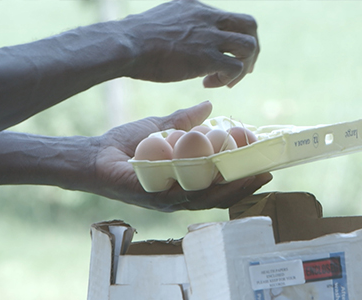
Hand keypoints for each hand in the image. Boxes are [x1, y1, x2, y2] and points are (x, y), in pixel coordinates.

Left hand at [90, 101, 271, 211]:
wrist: (95, 155)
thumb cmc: (126, 145)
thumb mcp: (161, 128)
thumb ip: (184, 121)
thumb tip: (209, 106)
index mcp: (184, 178)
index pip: (218, 179)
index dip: (241, 173)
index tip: (259, 159)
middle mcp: (180, 193)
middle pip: (219, 193)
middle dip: (244, 184)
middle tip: (265, 172)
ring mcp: (169, 199)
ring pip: (208, 198)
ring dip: (232, 188)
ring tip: (253, 177)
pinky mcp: (156, 198)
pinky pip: (185, 195)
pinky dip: (205, 187)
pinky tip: (222, 178)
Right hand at [121, 0, 258, 87]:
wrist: (127, 44)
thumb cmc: (137, 38)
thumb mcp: (164, 20)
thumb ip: (181, 26)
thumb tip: (182, 38)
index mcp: (198, 8)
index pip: (231, 18)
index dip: (233, 38)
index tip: (224, 55)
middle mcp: (208, 18)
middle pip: (250, 25)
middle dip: (250, 49)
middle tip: (240, 67)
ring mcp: (209, 37)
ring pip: (249, 46)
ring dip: (242, 66)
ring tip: (224, 80)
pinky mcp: (206, 57)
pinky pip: (235, 67)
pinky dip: (228, 78)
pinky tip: (209, 83)